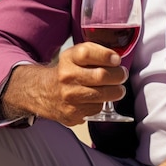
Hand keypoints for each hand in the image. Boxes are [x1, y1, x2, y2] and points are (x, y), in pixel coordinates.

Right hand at [0, 42, 128, 124]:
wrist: (43, 92)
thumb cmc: (67, 71)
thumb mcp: (76, 54)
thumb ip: (96, 52)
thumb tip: (116, 59)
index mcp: (69, 58)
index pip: (88, 53)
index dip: (106, 55)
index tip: (116, 59)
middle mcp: (67, 76)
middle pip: (101, 75)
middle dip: (118, 75)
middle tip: (122, 75)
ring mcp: (69, 96)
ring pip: (103, 94)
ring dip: (116, 91)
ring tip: (118, 88)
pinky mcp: (72, 113)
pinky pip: (97, 109)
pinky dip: (103, 103)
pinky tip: (100, 99)